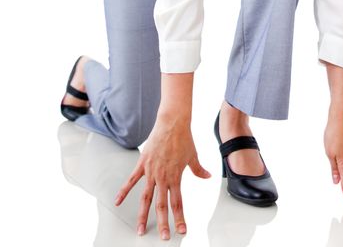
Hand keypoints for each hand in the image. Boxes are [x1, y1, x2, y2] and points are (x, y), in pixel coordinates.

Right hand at [114, 116, 210, 238]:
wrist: (172, 122)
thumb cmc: (183, 138)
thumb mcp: (193, 156)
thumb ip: (199, 169)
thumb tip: (208, 176)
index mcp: (176, 177)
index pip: (178, 203)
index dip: (179, 218)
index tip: (181, 230)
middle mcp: (163, 177)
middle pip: (161, 205)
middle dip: (162, 223)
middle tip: (163, 237)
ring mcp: (151, 171)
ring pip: (146, 198)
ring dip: (143, 215)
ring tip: (140, 229)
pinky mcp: (142, 163)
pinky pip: (131, 180)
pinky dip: (124, 191)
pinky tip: (118, 201)